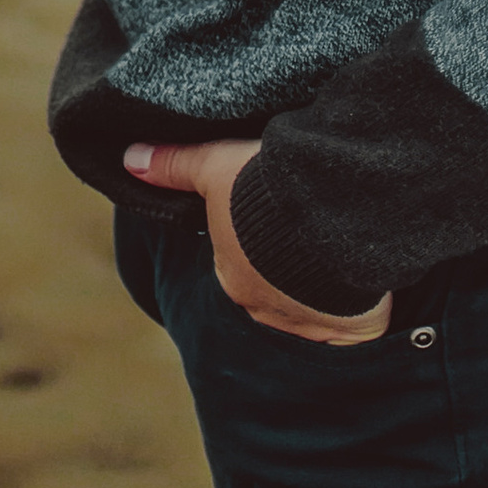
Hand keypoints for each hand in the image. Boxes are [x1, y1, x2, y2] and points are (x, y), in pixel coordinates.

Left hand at [123, 139, 392, 342]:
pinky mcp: (350, 328)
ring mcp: (308, 323)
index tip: (264, 217)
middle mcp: (264, 308)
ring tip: (332, 247)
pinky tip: (358, 277)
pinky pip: (349, 320)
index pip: (235, 258)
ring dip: (316, 284)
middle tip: (300, 230)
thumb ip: (175, 165)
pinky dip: (352, 303)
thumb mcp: (216, 166)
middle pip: (270, 284)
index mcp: (232, 276)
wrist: (329, 215)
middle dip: (281, 265)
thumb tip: (129, 159)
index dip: (249, 237)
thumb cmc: (264, 193)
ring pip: (309, 303)